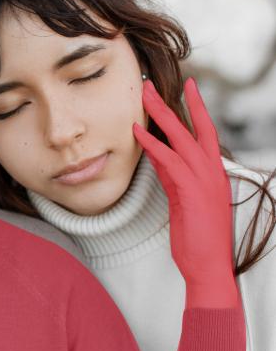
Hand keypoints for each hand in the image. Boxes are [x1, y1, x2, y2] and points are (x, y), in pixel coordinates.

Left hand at [133, 78, 238, 308]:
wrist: (209, 266)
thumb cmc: (197, 237)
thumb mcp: (182, 198)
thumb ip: (171, 174)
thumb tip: (155, 152)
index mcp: (214, 172)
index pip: (206, 132)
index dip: (196, 108)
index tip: (186, 86)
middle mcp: (213, 171)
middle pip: (195, 126)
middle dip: (174, 102)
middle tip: (152, 83)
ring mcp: (205, 180)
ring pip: (181, 137)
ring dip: (160, 115)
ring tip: (142, 95)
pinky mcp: (191, 191)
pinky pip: (169, 161)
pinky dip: (152, 145)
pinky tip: (136, 132)